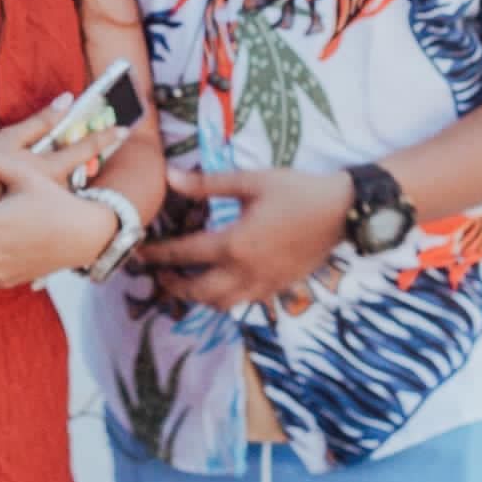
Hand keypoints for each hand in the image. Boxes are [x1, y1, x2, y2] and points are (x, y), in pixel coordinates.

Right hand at [0, 95, 124, 209]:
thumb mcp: (9, 141)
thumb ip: (40, 121)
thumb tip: (67, 99)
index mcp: (53, 168)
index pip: (87, 147)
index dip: (107, 135)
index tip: (126, 127)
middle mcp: (57, 191)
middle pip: (85, 175)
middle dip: (97, 166)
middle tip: (113, 151)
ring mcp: (48, 210)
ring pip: (71, 196)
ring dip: (77, 190)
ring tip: (82, 184)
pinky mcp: (37, 222)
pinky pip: (54, 214)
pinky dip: (58, 211)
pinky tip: (55, 213)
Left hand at [136, 165, 351, 312]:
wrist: (342, 212)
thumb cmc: (297, 191)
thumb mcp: (251, 181)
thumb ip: (207, 184)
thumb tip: (170, 178)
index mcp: (234, 244)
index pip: (184, 254)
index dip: (157, 254)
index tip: (139, 253)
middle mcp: (246, 272)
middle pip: (197, 291)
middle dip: (172, 284)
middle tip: (158, 273)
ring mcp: (263, 284)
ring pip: (220, 304)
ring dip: (197, 296)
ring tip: (185, 280)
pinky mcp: (278, 288)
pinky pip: (243, 302)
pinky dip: (224, 297)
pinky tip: (221, 282)